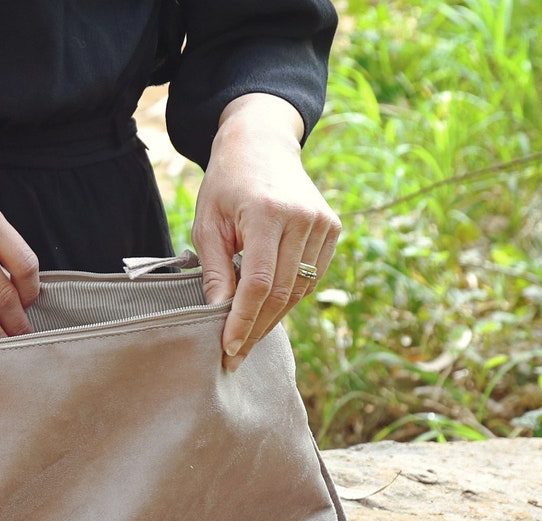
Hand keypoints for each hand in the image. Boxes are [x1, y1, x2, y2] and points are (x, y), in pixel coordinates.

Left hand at [191, 94, 341, 358]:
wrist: (262, 144)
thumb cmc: (226, 184)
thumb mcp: (208, 223)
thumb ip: (215, 269)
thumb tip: (218, 315)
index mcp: (267, 214)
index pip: (259, 283)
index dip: (244, 320)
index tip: (229, 349)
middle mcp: (302, 219)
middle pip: (282, 292)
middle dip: (256, 328)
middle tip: (235, 356)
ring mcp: (323, 223)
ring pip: (300, 290)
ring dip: (273, 319)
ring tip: (247, 339)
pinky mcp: (332, 228)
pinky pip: (311, 277)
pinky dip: (289, 299)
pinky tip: (267, 312)